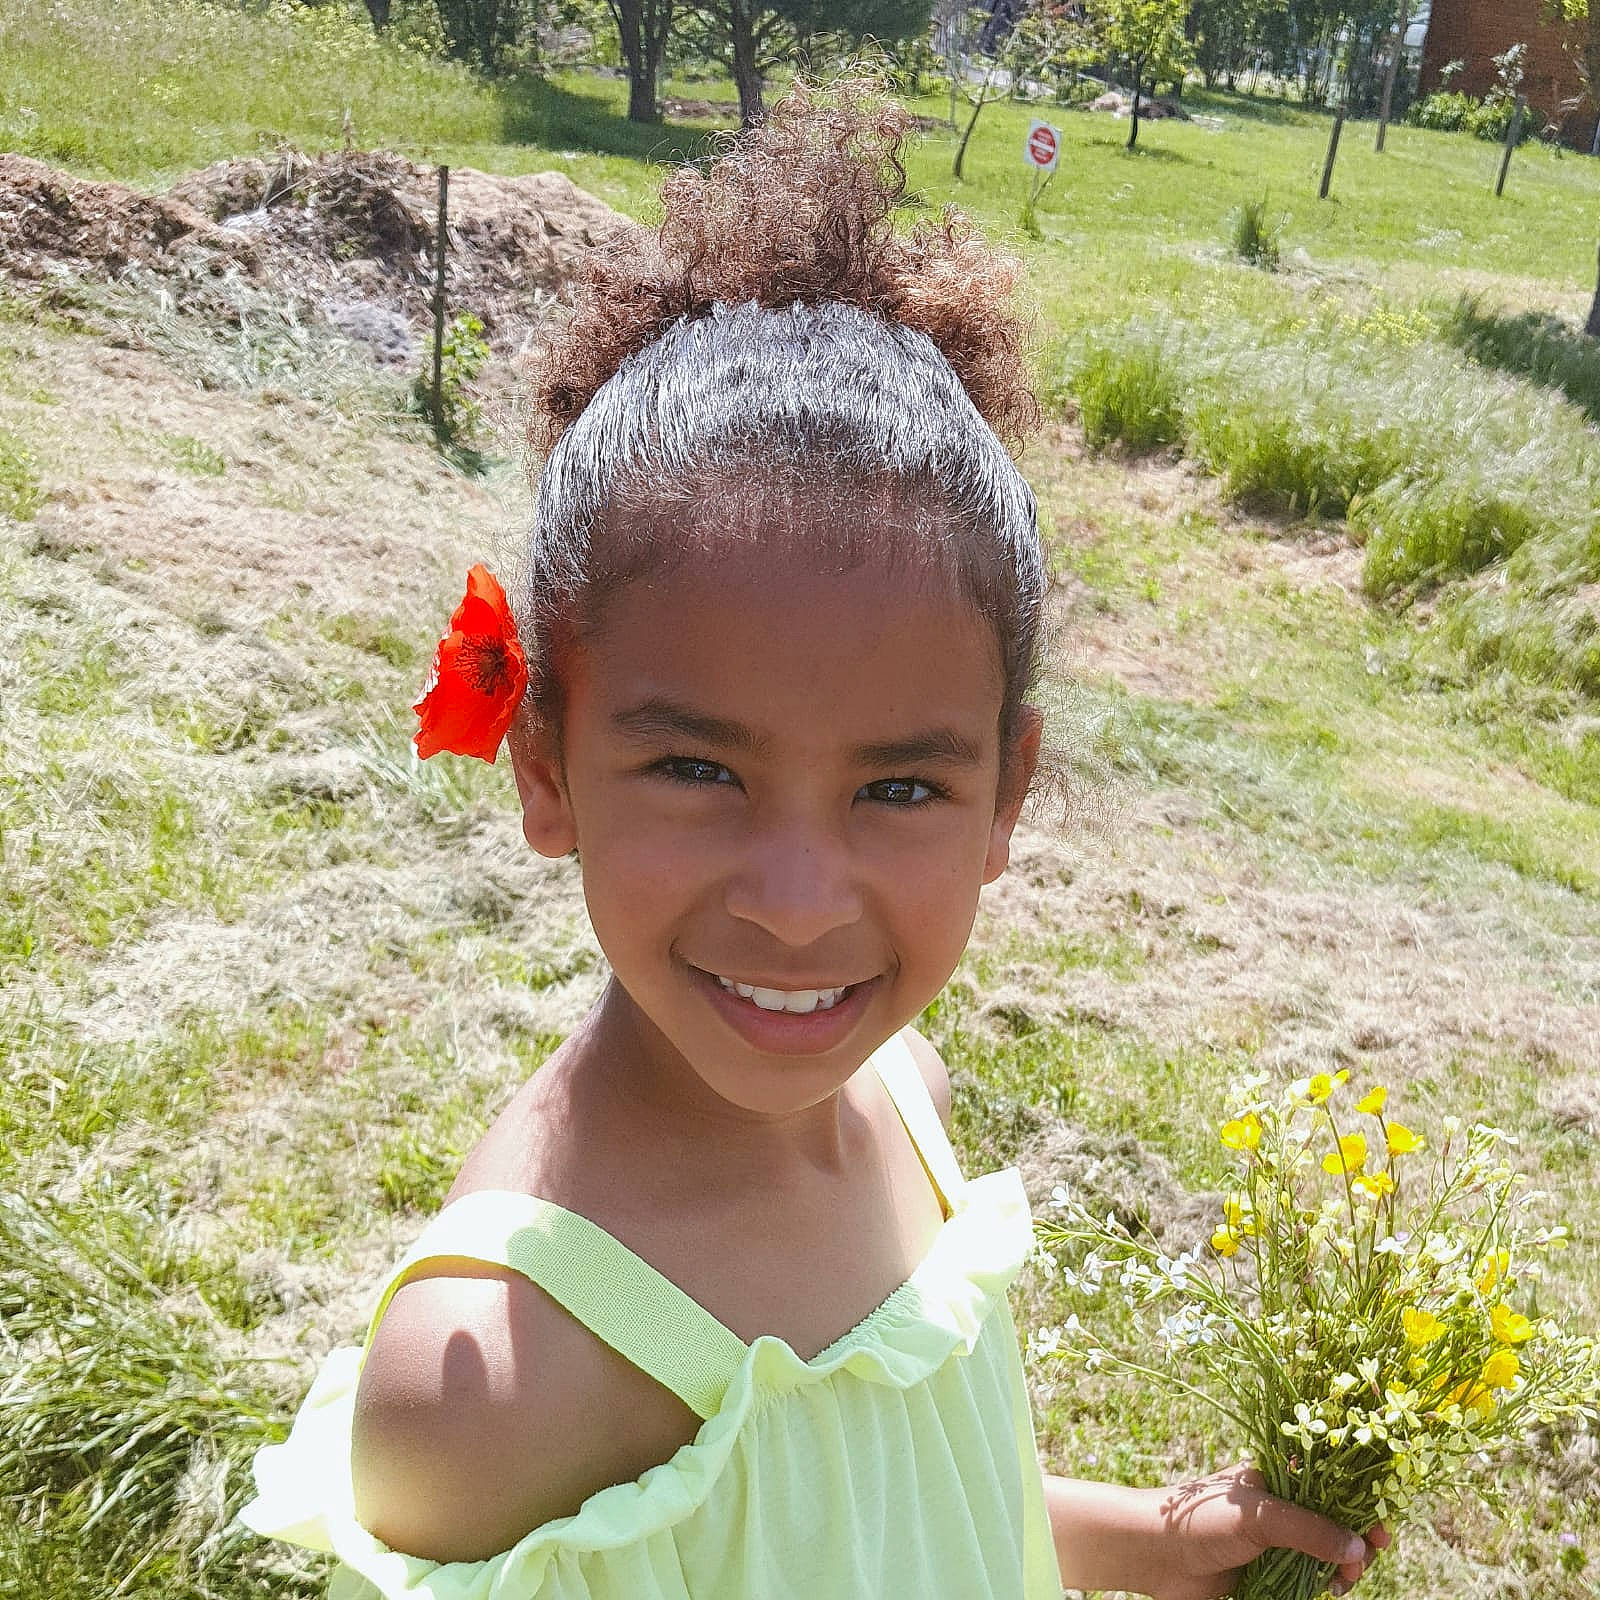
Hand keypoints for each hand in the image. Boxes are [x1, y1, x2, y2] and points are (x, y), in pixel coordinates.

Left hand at [1148, 1463, 1390, 1599]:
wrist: (1154, 1555)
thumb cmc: (1199, 1520)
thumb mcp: (1259, 1517)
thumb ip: (1308, 1530)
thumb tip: (1357, 1547)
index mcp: (1276, 1476)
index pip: (1329, 1481)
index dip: (1359, 1499)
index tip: (1382, 1523)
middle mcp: (1279, 1505)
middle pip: (1334, 1519)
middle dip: (1356, 1538)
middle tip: (1367, 1557)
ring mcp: (1274, 1538)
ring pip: (1324, 1550)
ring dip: (1342, 1564)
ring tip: (1343, 1579)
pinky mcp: (1267, 1569)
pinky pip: (1307, 1575)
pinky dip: (1324, 1581)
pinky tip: (1328, 1588)